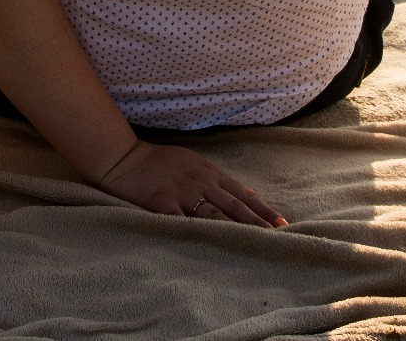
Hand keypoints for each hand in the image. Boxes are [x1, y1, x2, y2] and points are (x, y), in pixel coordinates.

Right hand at [95, 138, 286, 226]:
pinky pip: (182, 222)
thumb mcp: (193, 162)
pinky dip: (197, 234)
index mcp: (208, 172)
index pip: (242, 194)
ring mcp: (181, 193)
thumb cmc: (158, 162)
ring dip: (236, 231)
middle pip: (234, 206)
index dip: (263, 210)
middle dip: (257, 223)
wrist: (123, 157)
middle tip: (278, 238)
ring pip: (214, 215)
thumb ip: (219, 178)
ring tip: (254, 245)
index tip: (283, 224)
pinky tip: (212, 247)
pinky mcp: (162, 204)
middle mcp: (199, 182)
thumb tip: (249, 192)